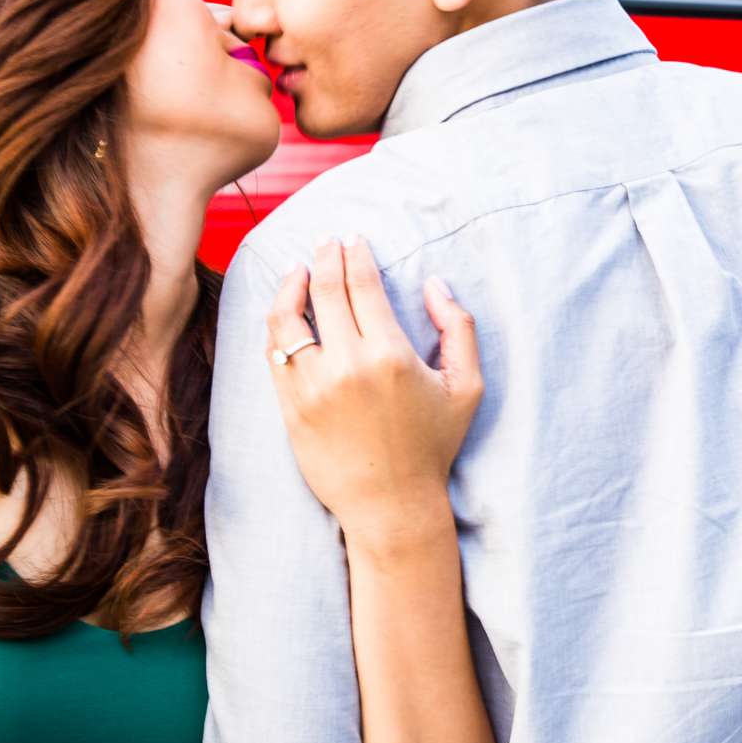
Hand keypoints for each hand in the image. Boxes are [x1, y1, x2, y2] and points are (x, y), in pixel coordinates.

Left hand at [266, 236, 482, 547]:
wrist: (390, 504)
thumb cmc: (433, 445)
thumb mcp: (467, 386)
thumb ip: (459, 328)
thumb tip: (434, 284)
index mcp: (390, 354)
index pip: (362, 284)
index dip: (356, 254)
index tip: (353, 238)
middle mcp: (346, 365)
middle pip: (324, 290)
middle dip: (324, 256)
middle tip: (325, 241)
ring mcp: (312, 387)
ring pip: (286, 318)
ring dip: (290, 285)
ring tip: (297, 271)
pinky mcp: (290, 407)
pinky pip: (274, 354)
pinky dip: (276, 325)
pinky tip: (284, 312)